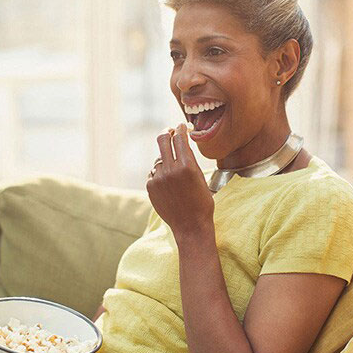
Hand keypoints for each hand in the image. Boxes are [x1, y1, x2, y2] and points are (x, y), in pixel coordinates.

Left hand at [147, 123, 214, 238]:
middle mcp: (170, 170)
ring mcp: (158, 178)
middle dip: (167, 133)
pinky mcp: (151, 186)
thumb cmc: (201, 202)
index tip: (181, 126)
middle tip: (170, 132)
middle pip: (162, 140)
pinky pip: (154, 173)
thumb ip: (189, 159)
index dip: (180, 129)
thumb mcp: (201, 177)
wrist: (191, 226)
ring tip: (175, 175)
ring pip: (159, 159)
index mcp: (187, 165)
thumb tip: (181, 141)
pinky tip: (169, 185)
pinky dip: (160, 175)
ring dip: (165, 161)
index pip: (179, 138)